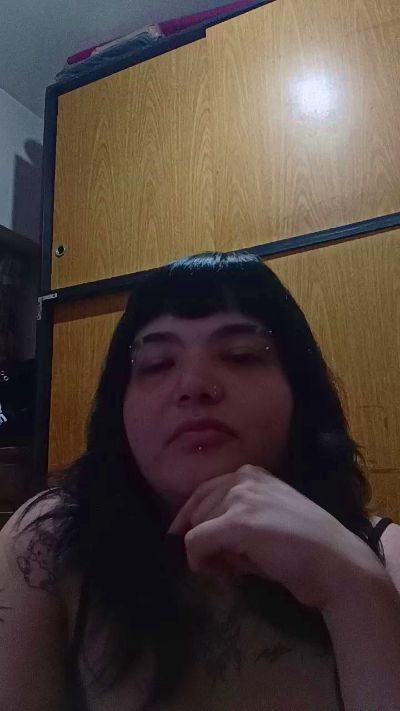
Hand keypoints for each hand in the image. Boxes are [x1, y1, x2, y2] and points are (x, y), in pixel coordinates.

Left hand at [169, 465, 378, 610]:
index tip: (193, 545)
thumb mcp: (267, 520)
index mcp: (251, 473)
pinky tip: (222, 576)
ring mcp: (239, 498)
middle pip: (196, 511)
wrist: (337, 564)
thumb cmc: (307, 548)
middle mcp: (243, 478)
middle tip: (223, 567)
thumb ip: (235, 519)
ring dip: (206, 553)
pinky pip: (196, 543)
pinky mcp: (236, 523)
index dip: (191, 520)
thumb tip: (202, 540)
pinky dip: (199, 562)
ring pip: (194, 527)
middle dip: (202, 540)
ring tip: (232, 571)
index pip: (203, 492)